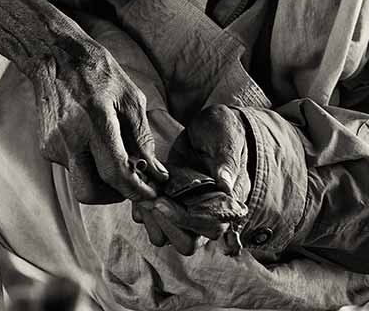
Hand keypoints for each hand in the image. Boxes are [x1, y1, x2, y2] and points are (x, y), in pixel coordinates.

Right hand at [25, 35, 168, 203]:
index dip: (136, 190)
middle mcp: (70, 138)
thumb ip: (142, 138)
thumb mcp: (131, 98)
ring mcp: (54, 145)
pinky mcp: (46, 147)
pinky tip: (95, 141)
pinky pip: (72, 167)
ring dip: (101, 178)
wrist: (55, 56)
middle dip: (113, 195)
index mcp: (95, 122)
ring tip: (115, 155)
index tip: (151, 194)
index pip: (115, 173)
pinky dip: (89, 163)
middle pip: (90, 192)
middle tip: (130, 183)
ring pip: (81, 181)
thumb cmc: (98, 73)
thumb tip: (156, 171)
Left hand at [134, 105, 250, 254]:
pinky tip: (140, 189)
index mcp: (228, 202)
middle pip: (187, 243)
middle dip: (165, 225)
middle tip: (151, 200)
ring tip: (144, 194)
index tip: (161, 202)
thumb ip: (226, 160)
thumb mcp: (226, 138)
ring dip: (152, 220)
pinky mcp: (170, 206)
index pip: (209, 226)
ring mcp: (187, 212)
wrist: (206, 126)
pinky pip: (153, 223)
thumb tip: (226, 185)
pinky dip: (142, 212)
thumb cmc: (222, 130)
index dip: (183, 219)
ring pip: (167, 238)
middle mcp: (208, 215)